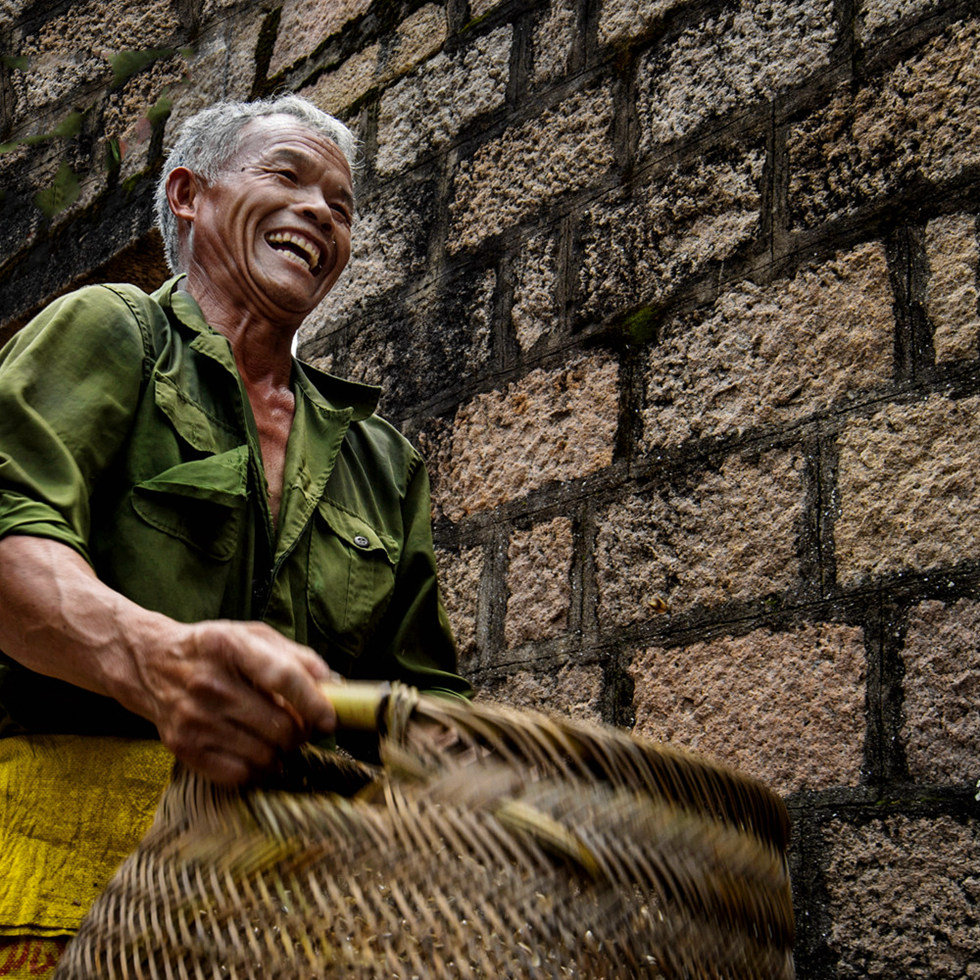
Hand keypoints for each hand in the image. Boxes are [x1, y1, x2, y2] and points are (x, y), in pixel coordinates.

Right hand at [127, 619, 338, 784]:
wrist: (151, 664)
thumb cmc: (213, 649)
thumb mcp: (251, 635)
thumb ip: (294, 655)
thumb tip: (332, 682)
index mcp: (229, 646)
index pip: (283, 677)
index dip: (314, 702)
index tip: (329, 718)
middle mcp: (209, 683)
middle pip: (279, 726)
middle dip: (301, 732)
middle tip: (301, 726)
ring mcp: (194, 718)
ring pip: (264, 755)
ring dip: (282, 752)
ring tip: (278, 737)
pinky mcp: (183, 747)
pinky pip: (238, 775)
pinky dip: (257, 769)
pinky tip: (256, 752)